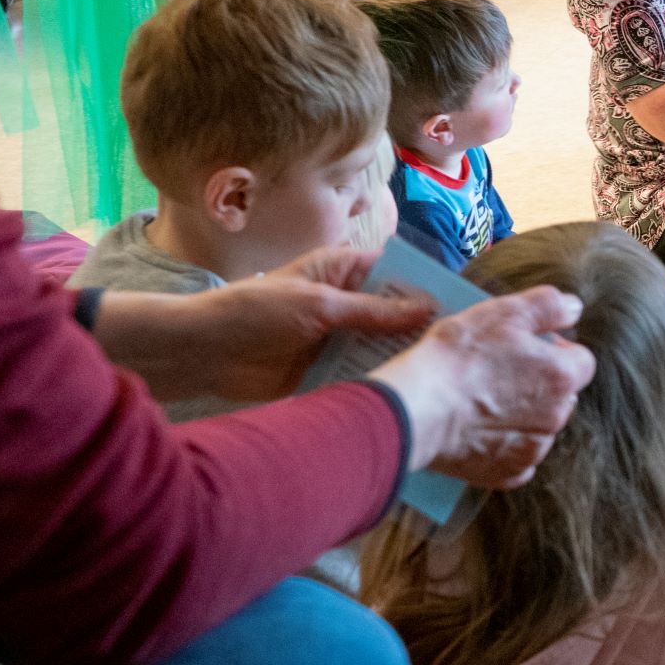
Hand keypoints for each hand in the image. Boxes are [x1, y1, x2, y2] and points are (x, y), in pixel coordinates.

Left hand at [150, 251, 434, 402]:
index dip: (423, 285)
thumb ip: (372, 311)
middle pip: (393, 312)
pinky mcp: (327, 372)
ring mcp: (337, 339)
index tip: (459, 302)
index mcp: (340, 271)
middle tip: (457, 344)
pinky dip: (380, 381)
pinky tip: (408, 393)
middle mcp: (344, 303)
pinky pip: (362, 374)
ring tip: (441, 372)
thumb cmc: (255, 312)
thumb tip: (426, 309)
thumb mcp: (318, 305)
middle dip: (420, 326)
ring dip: (402, 357)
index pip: (393, 272)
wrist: (206, 353)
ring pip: (381, 346)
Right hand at [370, 286, 597, 487]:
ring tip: (484, 400)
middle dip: (540, 384)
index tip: (530, 347)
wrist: (418, 408)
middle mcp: (555, 417)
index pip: (582, 361)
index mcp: (561, 377)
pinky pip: (517, 460)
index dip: (558, 350)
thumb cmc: (458, 358)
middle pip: (561, 396)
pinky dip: (504, 447)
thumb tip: (573, 307)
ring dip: (523, 415)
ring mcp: (531, 450)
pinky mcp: (506, 474)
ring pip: (540, 428)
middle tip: (501, 371)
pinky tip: (481, 431)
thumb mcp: (504, 312)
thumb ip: (548, 306)